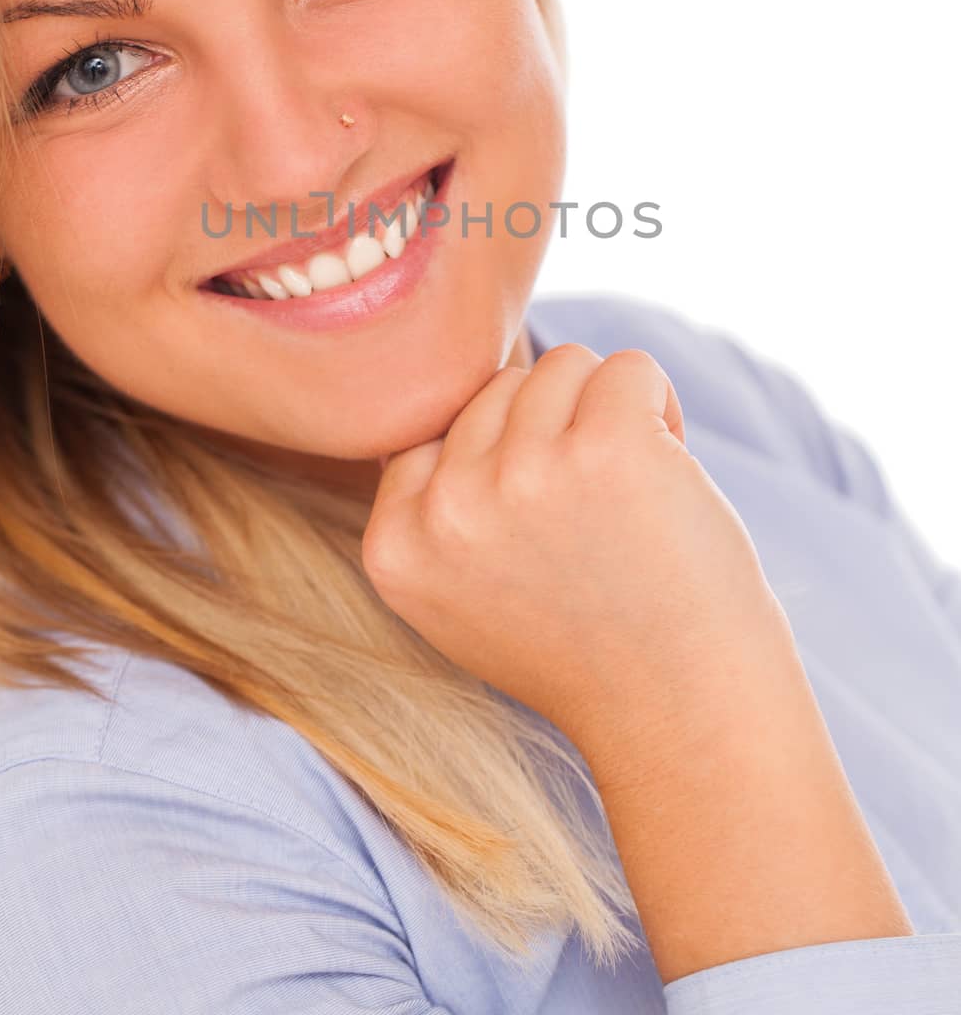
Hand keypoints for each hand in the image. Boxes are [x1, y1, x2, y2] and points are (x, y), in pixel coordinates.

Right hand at [361, 345, 779, 750]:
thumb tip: (453, 385)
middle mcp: (448, 509)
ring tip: (631, 496)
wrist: (685, 714)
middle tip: (597, 520)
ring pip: (562, 366)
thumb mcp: (461, 596)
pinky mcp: (606, 447)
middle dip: (557, 432)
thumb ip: (434, 508)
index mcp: (396, 547)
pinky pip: (628, 366)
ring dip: (608, 413)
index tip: (546, 537)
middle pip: (500, 388)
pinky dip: (659, 403)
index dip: (504, 463)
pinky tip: (668, 468)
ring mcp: (523, 474)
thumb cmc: (589, 648)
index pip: (439, 429)